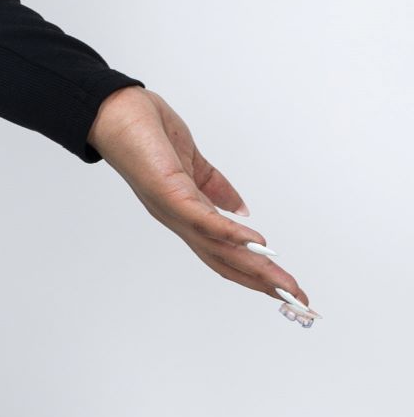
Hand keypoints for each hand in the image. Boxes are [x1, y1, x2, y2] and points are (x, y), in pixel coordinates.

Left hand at [86, 85, 314, 319]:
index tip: (289, 291)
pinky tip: (256, 243)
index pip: (227, 255)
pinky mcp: (168, 192)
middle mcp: (181, 222)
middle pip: (228, 263)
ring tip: (285, 284)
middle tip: (301, 303)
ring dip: (256, 268)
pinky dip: (230, 233)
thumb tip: (244, 212)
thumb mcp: (194, 167)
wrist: (115, 113)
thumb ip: (218, 191)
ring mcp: (174, 210)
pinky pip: (202, 218)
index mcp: (189, 217)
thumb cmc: (148, 137)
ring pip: (220, 249)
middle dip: (265, 284)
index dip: (258, 275)